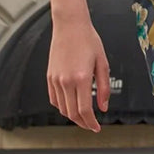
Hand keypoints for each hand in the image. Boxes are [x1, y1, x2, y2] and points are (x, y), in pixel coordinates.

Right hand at [46, 11, 109, 131]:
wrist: (70, 25)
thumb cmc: (88, 40)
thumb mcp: (102, 63)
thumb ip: (104, 88)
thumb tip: (103, 107)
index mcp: (81, 78)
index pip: (84, 111)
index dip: (91, 123)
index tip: (96, 128)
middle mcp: (66, 81)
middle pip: (72, 113)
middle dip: (83, 123)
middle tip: (91, 125)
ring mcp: (55, 79)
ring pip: (62, 108)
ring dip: (72, 116)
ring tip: (83, 116)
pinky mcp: (49, 76)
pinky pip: (54, 99)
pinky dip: (62, 106)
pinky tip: (70, 105)